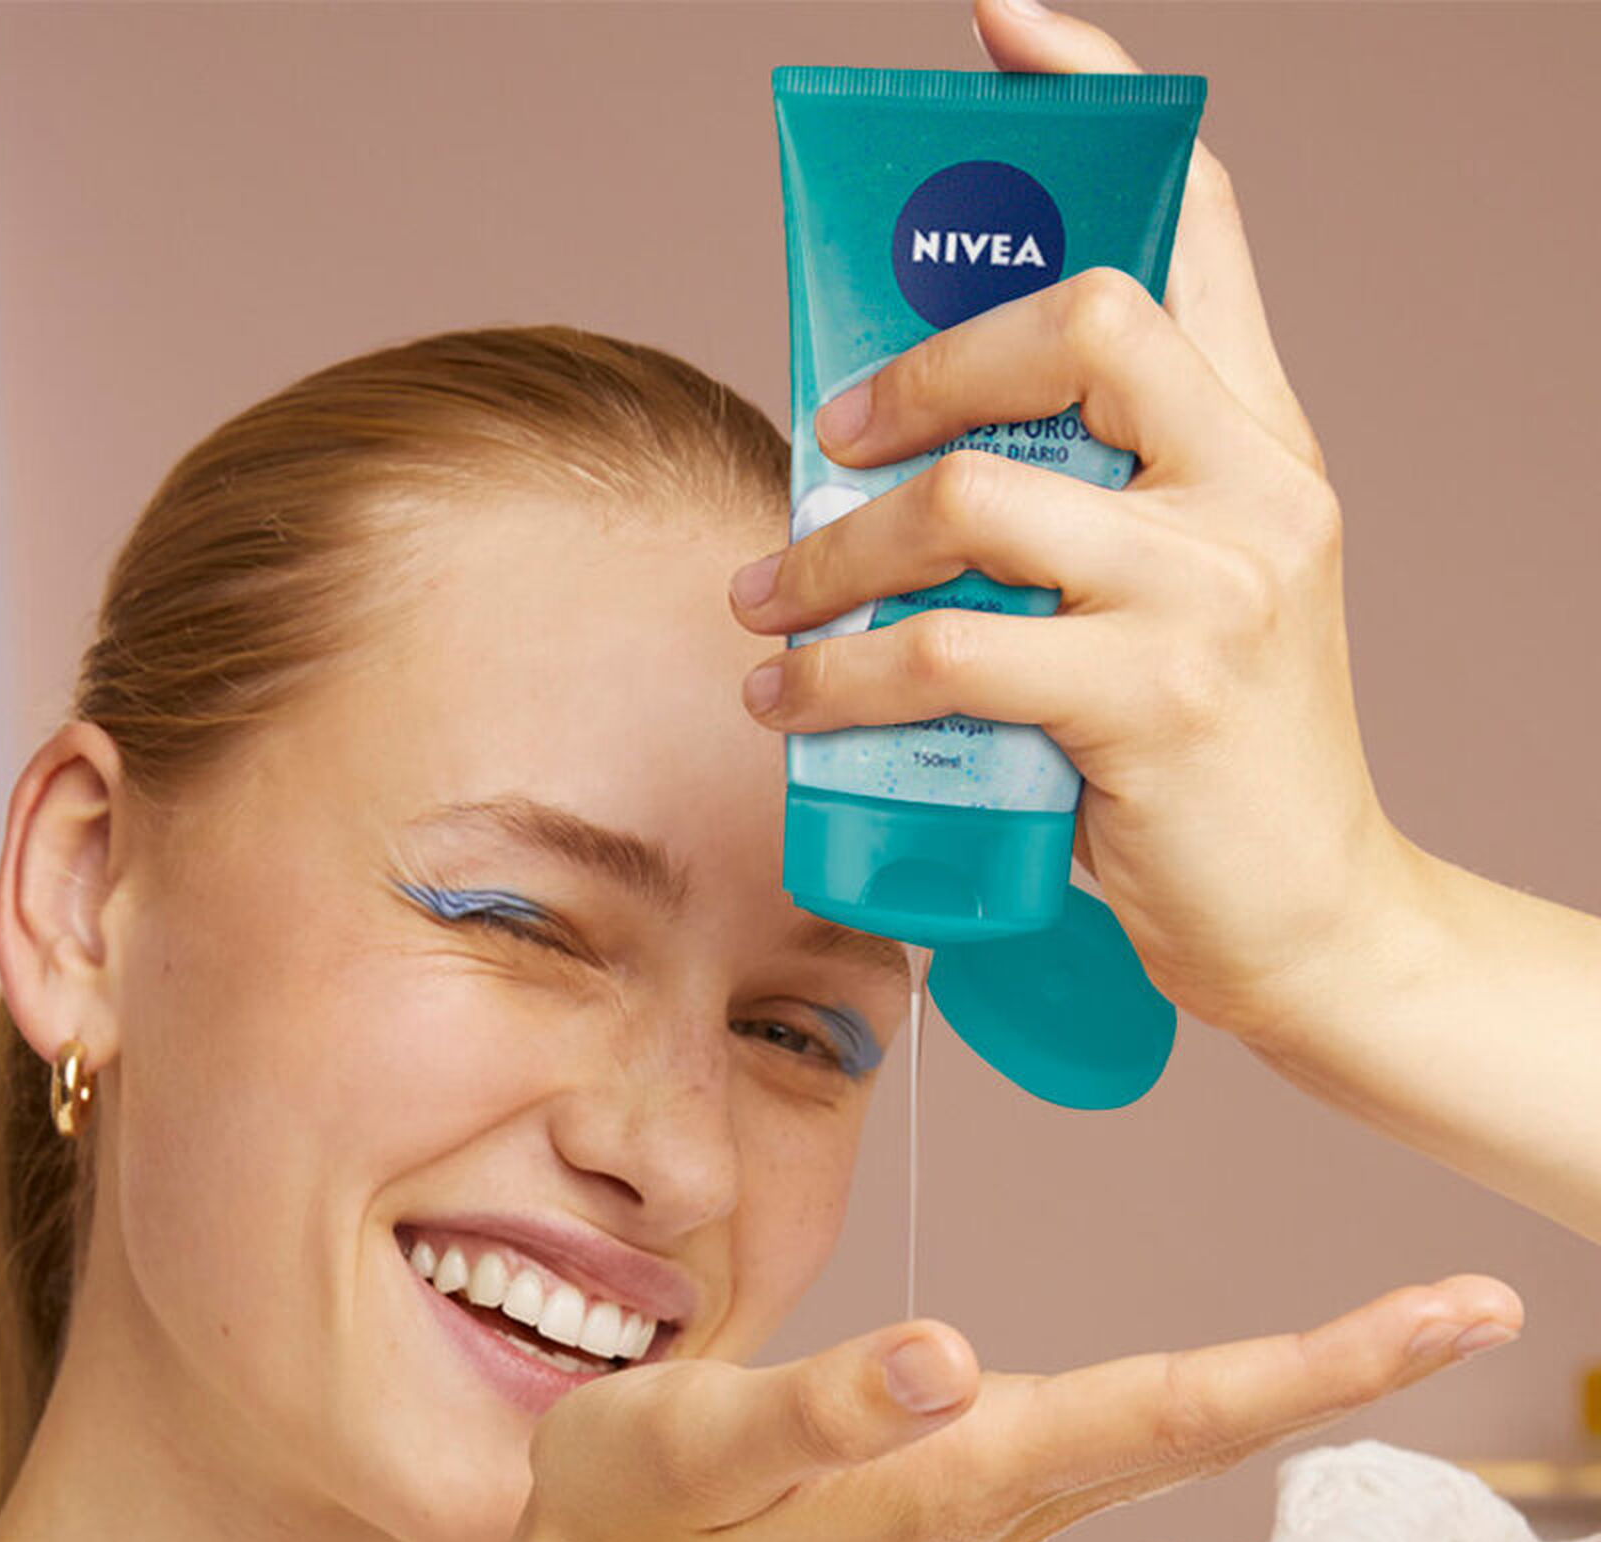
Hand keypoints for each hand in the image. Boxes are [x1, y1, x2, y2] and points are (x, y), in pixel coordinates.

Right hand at [513, 1275, 1521, 1541]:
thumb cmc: (636, 1513)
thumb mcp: (695, 1445)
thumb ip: (822, 1408)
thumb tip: (952, 1354)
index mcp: (955, 1469)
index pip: (1167, 1412)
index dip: (1310, 1362)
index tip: (1442, 1316)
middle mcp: (998, 1493)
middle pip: (1202, 1426)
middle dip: (1347, 1365)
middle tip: (1481, 1302)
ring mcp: (987, 1503)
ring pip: (1170, 1435)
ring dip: (1297, 1381)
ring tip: (1403, 1327)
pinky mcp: (959, 1491)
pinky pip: (1118, 1440)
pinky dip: (1210, 1400)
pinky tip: (1244, 1379)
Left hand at [729, 0, 1412, 1042]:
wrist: (1304, 919)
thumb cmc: (1206, 764)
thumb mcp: (1173, 606)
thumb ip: (1078, 519)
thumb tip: (901, 478)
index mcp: (1264, 438)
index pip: (1201, 221)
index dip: (1100, 103)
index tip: (1000, 32)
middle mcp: (1257, 484)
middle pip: (1080, 319)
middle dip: (919, 366)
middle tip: (830, 437)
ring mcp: (1213, 589)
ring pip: (977, 497)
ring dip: (837, 550)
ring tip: (770, 607)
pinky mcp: (1151, 701)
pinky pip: (945, 651)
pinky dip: (839, 674)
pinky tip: (791, 704)